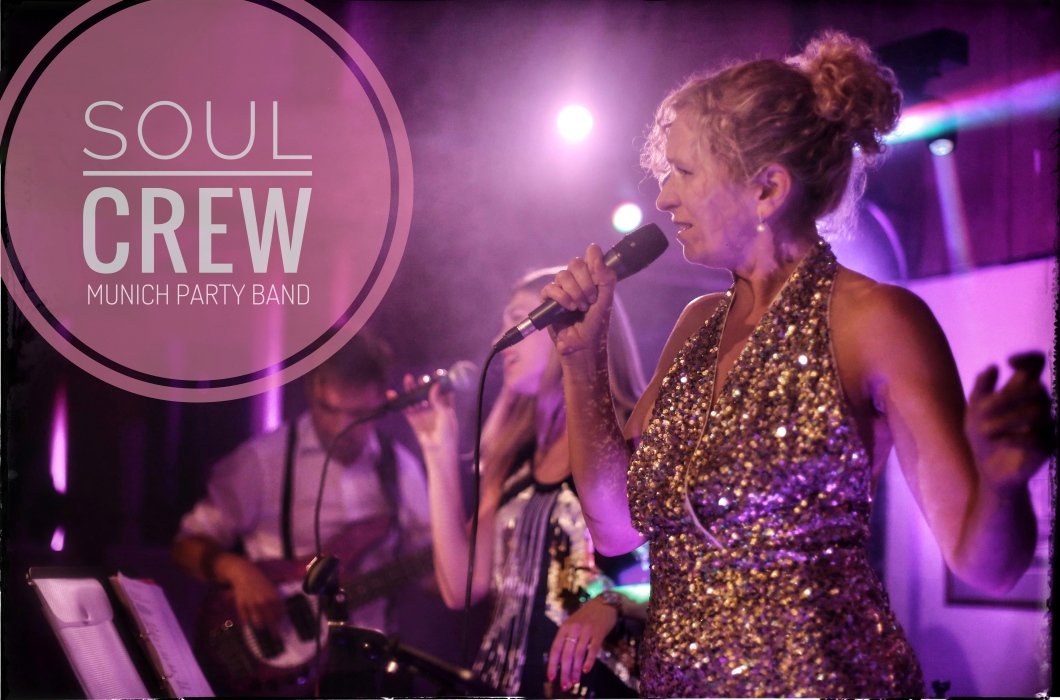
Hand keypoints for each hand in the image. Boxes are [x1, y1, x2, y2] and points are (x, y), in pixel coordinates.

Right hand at [216, 554, 284, 633]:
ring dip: (261, 627)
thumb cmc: (261, 582)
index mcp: (273, 596)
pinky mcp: (241, 606)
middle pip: (270, 622)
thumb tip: (284, 614)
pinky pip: (246, 621)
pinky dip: (249, 623)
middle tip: (275, 637)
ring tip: (262, 627)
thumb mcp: (272, 589)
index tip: (281, 629)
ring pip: (258, 624)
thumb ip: (278, 601)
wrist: (244, 574)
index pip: (280, 615)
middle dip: (273, 631)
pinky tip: (250, 621)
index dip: (280, 623)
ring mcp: (252, 604)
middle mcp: (263, 601)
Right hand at [398, 377, 458, 457]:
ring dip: (411, 388)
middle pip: (426, 390)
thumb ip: (438, 399)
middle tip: (423, 379)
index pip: (441, 388)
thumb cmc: (447, 432)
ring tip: (408, 378)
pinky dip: (398, 401)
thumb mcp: (445, 414)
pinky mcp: (413, 418)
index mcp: (445, 404)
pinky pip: (405, 407)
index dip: (439, 380)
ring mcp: (422, 411)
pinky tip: (392, 393)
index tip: (437, 373)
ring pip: (415, 397)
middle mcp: (433, 406)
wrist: (438, 449)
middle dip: (424, 383)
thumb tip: (435, 384)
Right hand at [541, 244, 616, 358]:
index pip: (590, 256)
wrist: (584, 346)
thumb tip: (595, 252)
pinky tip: (569, 308)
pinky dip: (561, 297)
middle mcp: (576, 281)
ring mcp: (562, 290)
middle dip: (585, 281)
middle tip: (591, 299)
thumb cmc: (596, 325)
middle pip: (575, 263)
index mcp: (592, 278)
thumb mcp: (606, 300)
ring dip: (574, 291)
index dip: (593, 262)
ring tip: (580, 307)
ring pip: (562, 275)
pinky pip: (550, 289)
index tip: (598, 277)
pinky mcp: (549, 301)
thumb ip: (606, 277)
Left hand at [546, 596, 619, 691]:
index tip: (551, 678)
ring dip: (576, 670)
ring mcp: (586, 629)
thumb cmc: (586, 617)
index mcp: (564, 628)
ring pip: (578, 654)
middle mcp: (573, 628)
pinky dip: (589, 661)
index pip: (555, 649)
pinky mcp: (599, 631)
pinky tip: (586, 671)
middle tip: (565, 686)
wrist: (604, 603)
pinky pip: (593, 649)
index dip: (552, 664)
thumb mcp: (572, 624)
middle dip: (564, 672)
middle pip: (566, 654)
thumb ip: (567, 640)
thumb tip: (561, 663)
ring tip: (574, 682)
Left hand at [966, 351, 1054, 491]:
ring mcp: (1047, 426)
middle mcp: (1039, 406)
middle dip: (1008, 396)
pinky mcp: (1047, 448)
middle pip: (1037, 388)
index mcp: (1022, 393)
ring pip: (1039, 412)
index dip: (1029, 358)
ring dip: (1007, 419)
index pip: (1037, 366)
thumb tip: (992, 367)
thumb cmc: (984, 437)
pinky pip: (1038, 439)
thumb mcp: (974, 412)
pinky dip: (1014, 438)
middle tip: (983, 408)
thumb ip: (981, 389)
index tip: (1009, 361)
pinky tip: (996, 441)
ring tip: (984, 430)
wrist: (988, 470)